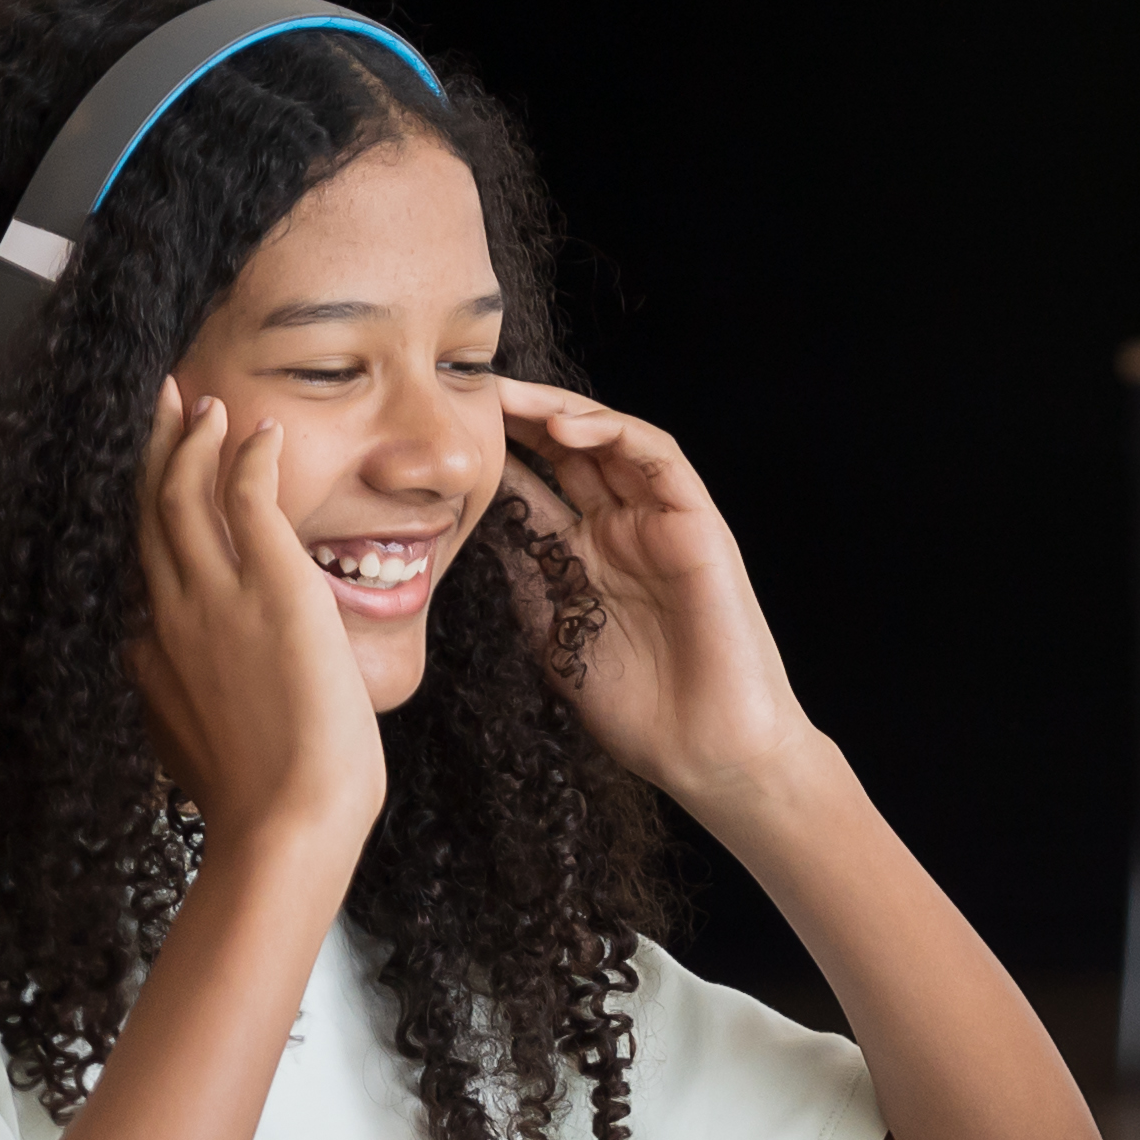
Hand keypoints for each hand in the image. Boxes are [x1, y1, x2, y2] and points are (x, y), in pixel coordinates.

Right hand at [128, 387, 383, 869]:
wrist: (286, 821)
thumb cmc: (258, 799)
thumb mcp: (193, 742)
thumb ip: (178, 700)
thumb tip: (166, 688)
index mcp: (151, 652)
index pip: (141, 559)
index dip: (144, 508)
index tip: (151, 472)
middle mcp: (171, 615)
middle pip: (151, 512)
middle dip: (154, 452)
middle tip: (159, 403)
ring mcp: (216, 598)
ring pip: (186, 495)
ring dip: (191, 441)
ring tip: (200, 401)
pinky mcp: (272, 589)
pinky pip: (247, 502)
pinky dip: (245, 459)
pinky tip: (254, 430)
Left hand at [491, 380, 830, 825]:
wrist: (705, 750)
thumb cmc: (635, 710)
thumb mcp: (552, 632)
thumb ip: (524, 575)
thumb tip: (469, 523)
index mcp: (584, 556)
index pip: (535, 485)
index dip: (491, 455)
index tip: (435, 435)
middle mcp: (622, 529)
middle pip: (568, 452)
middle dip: (519, 417)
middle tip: (465, 389)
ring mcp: (661, 523)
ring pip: (612, 442)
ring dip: (561, 412)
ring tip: (510, 397)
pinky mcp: (698, 524)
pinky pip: (660, 460)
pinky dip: (616, 435)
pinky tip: (569, 429)